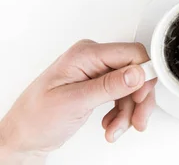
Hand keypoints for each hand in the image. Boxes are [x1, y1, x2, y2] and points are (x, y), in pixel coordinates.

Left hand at [0, 40, 156, 163]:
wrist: (22, 137)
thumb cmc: (36, 118)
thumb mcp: (74, 102)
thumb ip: (109, 86)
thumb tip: (137, 73)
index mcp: (86, 54)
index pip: (131, 54)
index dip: (143, 76)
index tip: (144, 97)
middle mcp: (93, 59)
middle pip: (135, 72)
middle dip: (138, 99)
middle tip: (137, 119)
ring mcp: (95, 72)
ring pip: (131, 87)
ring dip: (128, 111)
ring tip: (117, 129)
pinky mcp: (98, 85)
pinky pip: (122, 95)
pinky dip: (121, 113)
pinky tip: (111, 124)